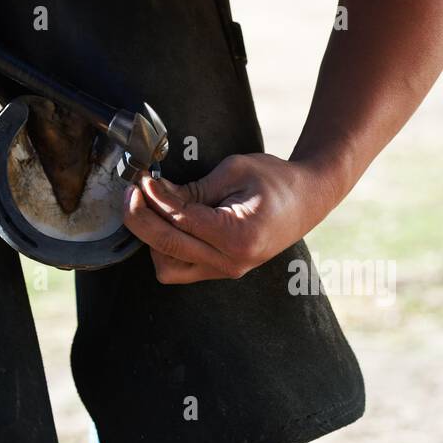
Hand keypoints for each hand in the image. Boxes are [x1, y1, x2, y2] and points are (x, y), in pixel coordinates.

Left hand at [123, 153, 342, 283]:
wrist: (308, 199)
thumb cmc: (276, 181)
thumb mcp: (234, 172)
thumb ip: (193, 189)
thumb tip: (153, 192)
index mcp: (239, 236)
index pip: (181, 221)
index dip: (153, 199)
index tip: (142, 180)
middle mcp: (231, 262)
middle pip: (167, 247)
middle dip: (141, 219)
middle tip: (134, 192)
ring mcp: (226, 271)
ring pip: (167, 267)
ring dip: (152, 239)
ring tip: (152, 208)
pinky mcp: (220, 270)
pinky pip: (180, 268)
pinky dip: (166, 247)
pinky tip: (167, 222)